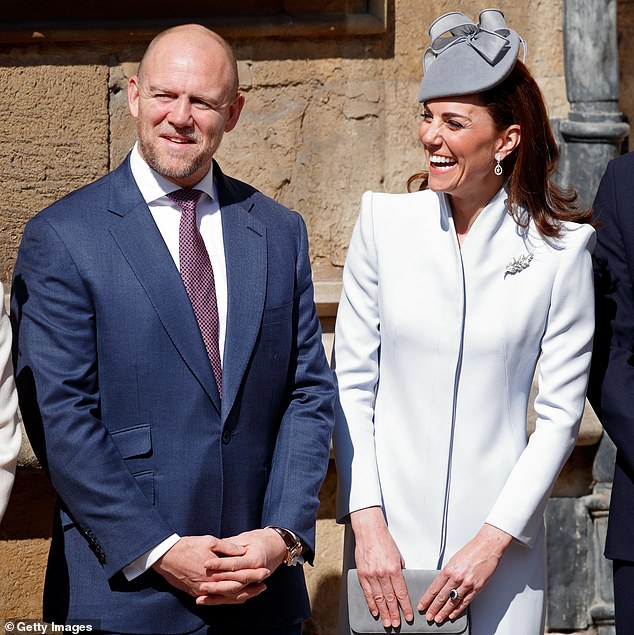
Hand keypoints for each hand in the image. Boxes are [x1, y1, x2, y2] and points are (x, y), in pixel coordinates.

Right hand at [153, 535, 265, 603]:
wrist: (166, 557)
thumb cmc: (188, 546)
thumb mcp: (210, 541)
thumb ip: (228, 548)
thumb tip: (243, 552)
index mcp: (216, 570)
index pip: (240, 575)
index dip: (254, 574)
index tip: (265, 571)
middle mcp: (211, 584)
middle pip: (236, 590)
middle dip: (252, 587)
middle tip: (264, 584)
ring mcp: (203, 590)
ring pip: (227, 598)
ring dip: (242, 596)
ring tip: (254, 592)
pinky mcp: (196, 593)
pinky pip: (216, 600)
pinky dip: (227, 599)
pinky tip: (234, 597)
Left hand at [198, 528, 286, 605]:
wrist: (279, 545)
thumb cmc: (260, 539)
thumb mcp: (246, 538)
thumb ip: (231, 545)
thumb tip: (213, 548)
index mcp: (255, 559)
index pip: (234, 564)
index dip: (220, 565)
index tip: (205, 564)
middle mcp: (256, 573)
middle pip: (235, 584)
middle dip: (217, 586)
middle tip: (202, 586)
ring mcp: (255, 582)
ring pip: (235, 594)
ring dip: (218, 597)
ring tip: (201, 598)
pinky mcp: (252, 587)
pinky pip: (237, 597)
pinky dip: (224, 600)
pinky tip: (209, 601)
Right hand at [350, 507, 412, 628]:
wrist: (369, 531)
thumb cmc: (384, 541)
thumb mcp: (398, 556)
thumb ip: (399, 571)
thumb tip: (400, 584)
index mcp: (394, 569)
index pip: (401, 593)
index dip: (405, 607)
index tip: (408, 616)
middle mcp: (382, 573)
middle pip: (390, 599)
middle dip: (395, 613)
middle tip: (397, 623)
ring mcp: (371, 575)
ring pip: (379, 599)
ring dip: (384, 612)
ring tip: (387, 622)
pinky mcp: (362, 574)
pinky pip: (367, 593)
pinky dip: (371, 603)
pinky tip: (375, 610)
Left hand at [418, 523, 511, 622]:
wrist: (487, 547)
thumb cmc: (471, 550)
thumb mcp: (454, 560)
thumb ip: (448, 572)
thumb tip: (442, 583)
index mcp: (449, 569)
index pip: (434, 588)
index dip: (427, 599)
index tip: (422, 605)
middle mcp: (456, 577)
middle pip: (441, 597)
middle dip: (433, 608)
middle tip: (428, 616)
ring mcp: (467, 583)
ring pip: (452, 601)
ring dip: (444, 612)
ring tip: (438, 618)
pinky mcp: (477, 587)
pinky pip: (465, 602)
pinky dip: (458, 610)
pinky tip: (452, 614)